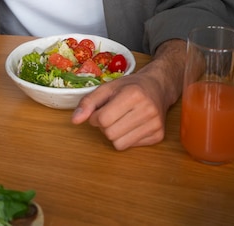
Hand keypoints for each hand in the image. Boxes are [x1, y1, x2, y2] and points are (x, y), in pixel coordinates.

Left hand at [71, 39, 185, 150]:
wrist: (158, 87)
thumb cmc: (130, 86)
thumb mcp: (108, 88)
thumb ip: (89, 102)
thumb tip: (74, 120)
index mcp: (133, 94)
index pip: (103, 119)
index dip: (96, 117)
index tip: (100, 110)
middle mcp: (147, 110)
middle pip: (110, 133)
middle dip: (105, 126)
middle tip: (112, 114)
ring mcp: (155, 124)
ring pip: (120, 144)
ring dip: (115, 134)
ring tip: (121, 120)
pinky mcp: (158, 136)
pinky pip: (131, 147)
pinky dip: (127, 138)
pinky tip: (132, 124)